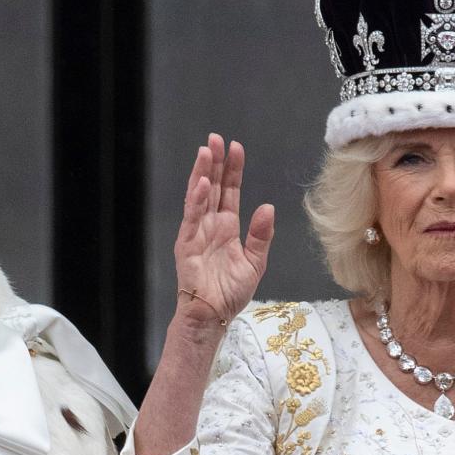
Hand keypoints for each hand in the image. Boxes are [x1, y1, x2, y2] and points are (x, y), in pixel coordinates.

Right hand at [173, 133, 274, 330]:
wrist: (213, 316)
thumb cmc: (229, 293)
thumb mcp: (255, 262)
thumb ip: (261, 235)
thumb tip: (268, 206)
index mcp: (226, 227)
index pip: (229, 191)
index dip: (233, 170)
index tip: (236, 148)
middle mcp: (210, 225)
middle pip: (213, 187)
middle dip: (215, 163)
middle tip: (216, 138)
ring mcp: (197, 233)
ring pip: (199, 197)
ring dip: (202, 174)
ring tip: (206, 152)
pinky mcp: (187, 245)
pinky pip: (192, 219)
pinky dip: (196, 201)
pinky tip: (201, 184)